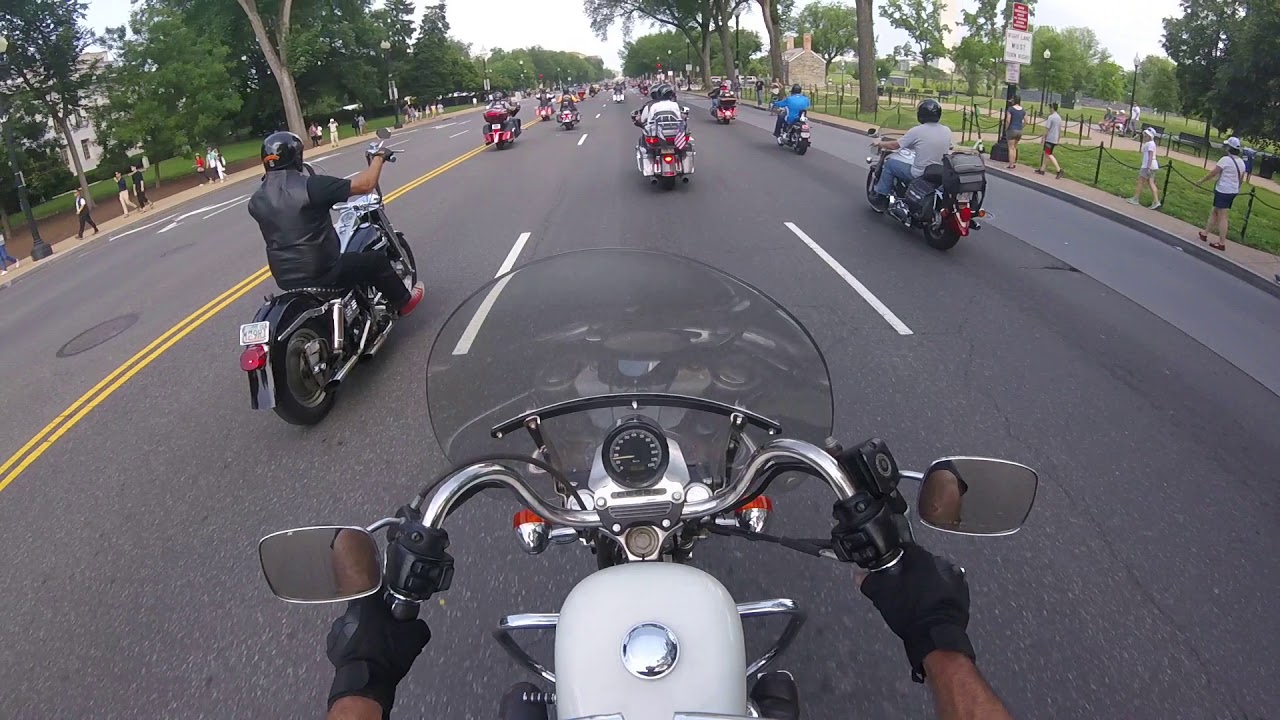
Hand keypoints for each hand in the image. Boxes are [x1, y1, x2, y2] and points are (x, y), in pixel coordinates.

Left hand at [326, 593, 430, 716]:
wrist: (366, 683)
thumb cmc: (387, 656)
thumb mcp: (415, 636)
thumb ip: (418, 623)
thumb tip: (416, 623)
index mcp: (367, 603)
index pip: (378, 588)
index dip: (389, 596)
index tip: (395, 605)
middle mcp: (348, 612)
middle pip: (366, 608)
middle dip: (377, 616)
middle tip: (389, 629)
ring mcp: (337, 630)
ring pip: (355, 624)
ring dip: (363, 630)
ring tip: (377, 645)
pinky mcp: (332, 646)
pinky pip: (345, 640)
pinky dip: (353, 644)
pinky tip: (365, 654)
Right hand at [858, 544, 973, 682]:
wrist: (935, 637)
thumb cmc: (912, 614)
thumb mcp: (882, 595)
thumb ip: (868, 581)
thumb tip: (860, 575)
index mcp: (922, 558)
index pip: (906, 548)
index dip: (895, 558)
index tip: (891, 568)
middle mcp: (941, 564)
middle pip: (922, 561)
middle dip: (913, 571)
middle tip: (902, 585)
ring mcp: (955, 578)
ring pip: (936, 574)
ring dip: (928, 581)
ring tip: (916, 597)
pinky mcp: (963, 593)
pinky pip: (948, 587)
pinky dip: (940, 593)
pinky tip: (929, 605)